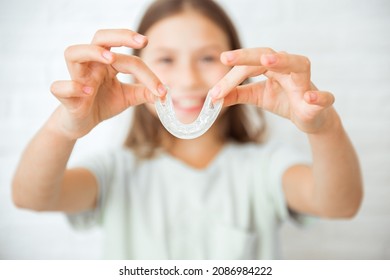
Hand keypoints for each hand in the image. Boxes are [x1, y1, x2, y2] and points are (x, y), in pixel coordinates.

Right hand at [50, 29, 166, 138]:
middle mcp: (91, 64)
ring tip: (110, 59)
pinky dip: (73, 87)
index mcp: (107, 63)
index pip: (129, 59)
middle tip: (141, 41)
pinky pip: (60, 86)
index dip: (147, 74)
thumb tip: (165, 92)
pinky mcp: (64, 96)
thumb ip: (143, 93)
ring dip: (92, 52)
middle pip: (99, 38)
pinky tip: (88, 93)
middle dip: (120, 36)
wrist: (81, 123)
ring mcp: (76, 77)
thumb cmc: (102, 104)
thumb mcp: (127, 97)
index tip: (162, 90)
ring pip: (73, 53)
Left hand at [210, 48, 334, 133]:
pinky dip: (318, 96)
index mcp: (273, 66)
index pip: (249, 65)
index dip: (231, 78)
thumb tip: (213, 97)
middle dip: (248, 56)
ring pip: (299, 65)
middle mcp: (289, 69)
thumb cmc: (284, 101)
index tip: (214, 93)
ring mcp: (306, 83)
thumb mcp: (257, 96)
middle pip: (269, 55)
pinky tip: (308, 98)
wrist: (310, 118)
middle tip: (227, 58)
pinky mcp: (320, 102)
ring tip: (266, 61)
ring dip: (284, 61)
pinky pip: (323, 96)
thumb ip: (237, 94)